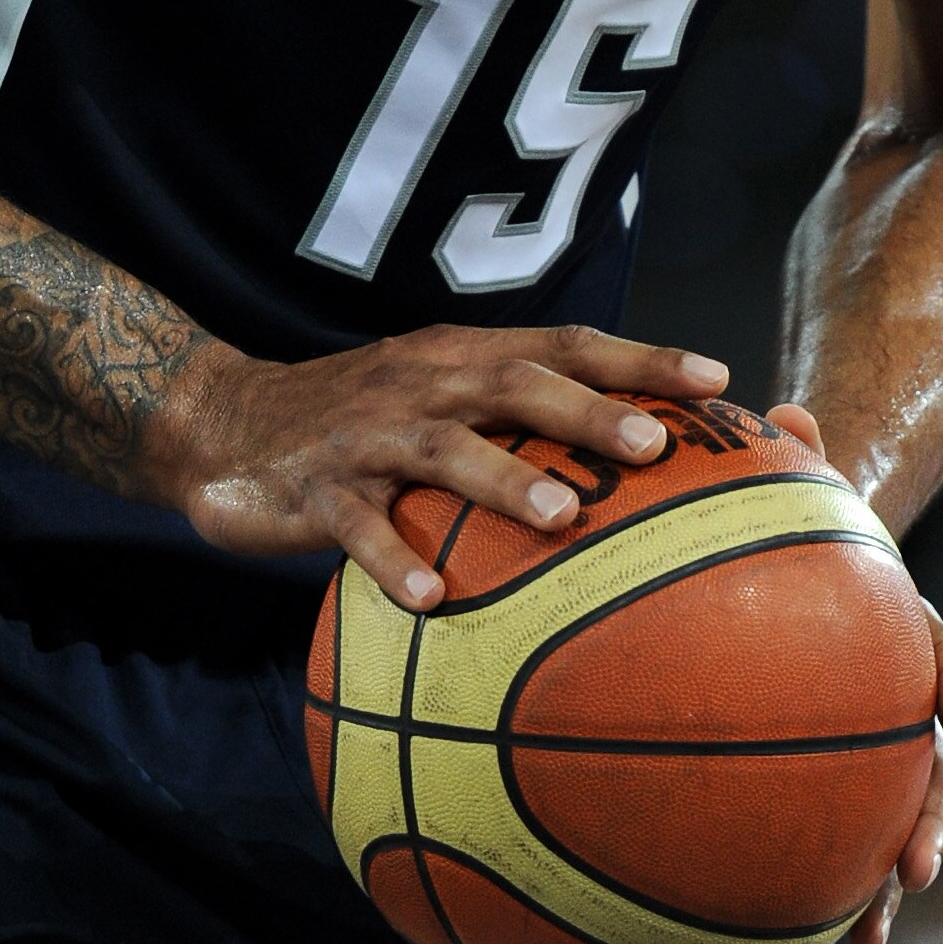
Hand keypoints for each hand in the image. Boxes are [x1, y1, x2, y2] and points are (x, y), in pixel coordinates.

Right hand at [166, 323, 730, 606]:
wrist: (225, 422)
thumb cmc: (360, 420)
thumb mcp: (437, 396)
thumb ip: (516, 418)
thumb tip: (640, 462)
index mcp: (461, 357)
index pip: (564, 344)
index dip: (639, 357)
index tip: (717, 380)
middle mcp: (423, 383)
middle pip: (515, 383)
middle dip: (588, 412)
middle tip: (654, 449)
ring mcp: (369, 435)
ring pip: (443, 450)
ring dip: (504, 479)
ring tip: (561, 518)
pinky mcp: (316, 488)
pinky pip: (357, 525)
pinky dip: (390, 559)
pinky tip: (429, 599)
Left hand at [766, 405, 942, 943]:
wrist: (809, 568)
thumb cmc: (800, 531)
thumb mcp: (801, 492)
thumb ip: (795, 456)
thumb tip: (786, 409)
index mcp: (901, 627)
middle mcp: (903, 693)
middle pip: (937, 759)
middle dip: (935, 814)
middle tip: (920, 863)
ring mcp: (880, 742)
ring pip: (904, 815)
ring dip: (894, 870)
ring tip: (871, 931)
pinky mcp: (842, 776)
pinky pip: (847, 833)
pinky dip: (838, 885)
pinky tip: (814, 940)